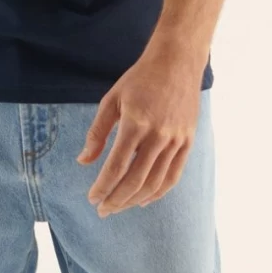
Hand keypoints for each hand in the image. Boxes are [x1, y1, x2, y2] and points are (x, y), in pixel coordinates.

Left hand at [77, 46, 203, 215]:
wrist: (177, 62)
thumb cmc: (140, 79)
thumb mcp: (111, 100)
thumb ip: (97, 132)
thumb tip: (83, 161)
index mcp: (135, 123)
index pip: (116, 167)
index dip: (103, 187)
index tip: (92, 198)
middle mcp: (158, 135)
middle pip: (135, 180)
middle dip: (116, 200)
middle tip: (103, 210)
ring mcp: (176, 140)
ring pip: (155, 182)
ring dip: (135, 200)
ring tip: (119, 207)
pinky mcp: (187, 141)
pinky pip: (173, 176)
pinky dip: (158, 192)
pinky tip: (144, 200)